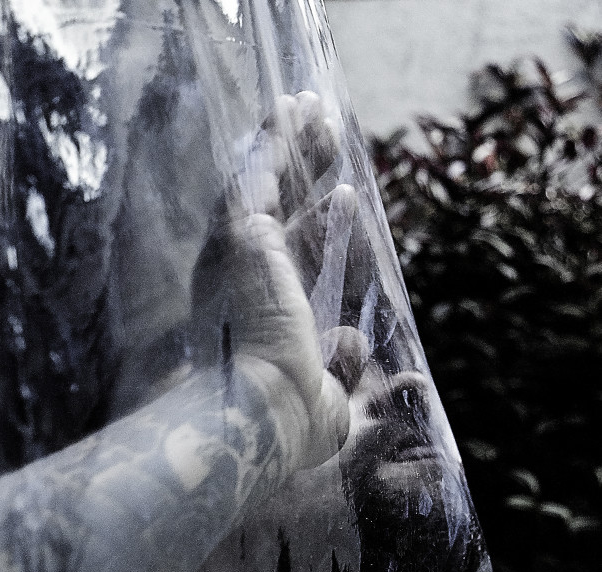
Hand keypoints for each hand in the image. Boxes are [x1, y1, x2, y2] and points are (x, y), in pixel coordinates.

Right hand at [192, 92, 367, 475]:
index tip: (343, 199)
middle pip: (277, 210)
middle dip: (301, 168)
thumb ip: (345, 369)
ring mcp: (238, 258)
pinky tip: (292, 110)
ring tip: (311, 107)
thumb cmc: (290, 427)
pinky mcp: (242, 239)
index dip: (322, 225)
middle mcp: (243, 282)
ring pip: (265, 185)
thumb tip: (369, 349)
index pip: (297, 257)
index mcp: (264, 317)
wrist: (263, 419)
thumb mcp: (332, 400)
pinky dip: (275, 142)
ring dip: (289, 144)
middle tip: (320, 130)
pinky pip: (260, 177)